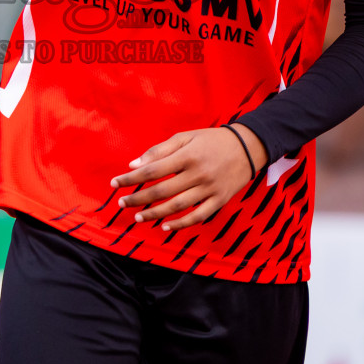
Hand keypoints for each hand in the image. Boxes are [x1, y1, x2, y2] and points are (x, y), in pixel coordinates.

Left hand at [110, 126, 264, 231]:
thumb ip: (159, 150)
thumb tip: (134, 164)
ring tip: (137, 216)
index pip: (152, 170)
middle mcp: (198, 173)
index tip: (115, 183)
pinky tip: (164, 226)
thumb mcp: (185, 137)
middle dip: (138, 198)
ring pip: (177, 206)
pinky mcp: (220, 200)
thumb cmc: (211, 140)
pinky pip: (198, 216)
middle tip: (121, 203)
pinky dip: (180, 224)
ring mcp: (210, 189)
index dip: (131, 178)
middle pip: (161, 190)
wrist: (248, 147)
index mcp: (187, 155)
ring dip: (154, 213)